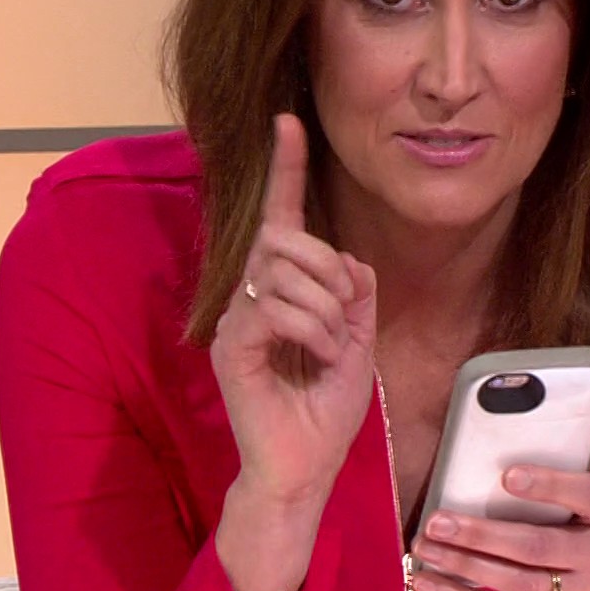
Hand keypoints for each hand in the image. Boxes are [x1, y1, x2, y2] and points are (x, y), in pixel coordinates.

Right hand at [211, 113, 379, 506]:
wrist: (305, 467)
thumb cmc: (325, 411)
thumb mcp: (358, 342)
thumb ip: (356, 295)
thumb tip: (350, 260)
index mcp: (280, 289)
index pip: (280, 218)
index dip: (286, 169)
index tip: (288, 123)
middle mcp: (250, 295)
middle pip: (285, 238)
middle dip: (328, 268)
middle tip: (345, 316)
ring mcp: (236, 319)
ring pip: (284, 272)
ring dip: (327, 310)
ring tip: (330, 349)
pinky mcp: (230, 346)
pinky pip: (273, 309)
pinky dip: (312, 331)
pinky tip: (318, 358)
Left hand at [408, 466, 589, 590]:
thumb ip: (571, 487)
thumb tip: (498, 473)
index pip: (586, 495)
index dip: (548, 485)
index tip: (509, 476)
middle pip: (538, 548)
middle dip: (482, 535)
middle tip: (438, 521)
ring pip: (517, 587)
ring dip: (464, 567)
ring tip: (426, 548)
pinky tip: (434, 582)